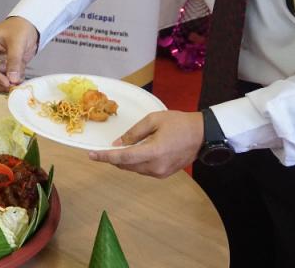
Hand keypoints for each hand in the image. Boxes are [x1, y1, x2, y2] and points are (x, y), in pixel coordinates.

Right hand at [0, 16, 38, 91]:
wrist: (30, 25)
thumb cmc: (20, 28)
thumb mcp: (17, 43)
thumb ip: (14, 61)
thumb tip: (13, 79)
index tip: (7, 84)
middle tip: (11, 88)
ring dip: (3, 85)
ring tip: (15, 86)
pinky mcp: (0, 67)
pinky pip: (2, 78)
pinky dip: (9, 82)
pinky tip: (17, 82)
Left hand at [88, 110, 203, 178]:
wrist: (202, 135)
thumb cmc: (179, 123)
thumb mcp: (154, 120)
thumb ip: (133, 133)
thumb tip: (117, 144)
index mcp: (153, 152)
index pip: (123, 157)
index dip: (105, 157)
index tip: (91, 155)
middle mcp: (155, 166)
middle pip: (126, 165)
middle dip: (113, 158)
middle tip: (105, 149)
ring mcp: (160, 173)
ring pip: (134, 169)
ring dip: (125, 160)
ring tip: (123, 148)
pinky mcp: (164, 174)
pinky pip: (143, 170)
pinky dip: (136, 163)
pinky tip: (137, 152)